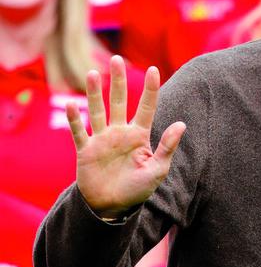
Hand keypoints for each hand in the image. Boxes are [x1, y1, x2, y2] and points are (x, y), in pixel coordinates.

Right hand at [67, 56, 185, 216]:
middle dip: (118, 81)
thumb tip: (181, 124)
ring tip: (94, 73)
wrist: (112, 207)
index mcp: (139, 136)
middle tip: (116, 59)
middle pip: (119, 101)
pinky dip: (75, 120)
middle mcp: (120, 133)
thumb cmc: (137, 190)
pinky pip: (79, 132)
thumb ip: (167, 147)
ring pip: (98, 111)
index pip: (147, 107)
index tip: (154, 69)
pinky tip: (72, 104)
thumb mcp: (157, 170)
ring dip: (95, 93)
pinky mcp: (86, 150)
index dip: (150, 89)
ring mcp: (102, 139)